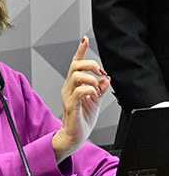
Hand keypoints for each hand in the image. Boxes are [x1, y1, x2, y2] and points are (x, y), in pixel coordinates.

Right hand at [52, 35, 110, 161]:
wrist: (75, 136)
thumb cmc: (82, 119)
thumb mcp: (95, 101)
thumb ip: (100, 88)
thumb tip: (106, 78)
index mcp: (74, 85)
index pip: (76, 64)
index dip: (80, 51)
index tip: (85, 40)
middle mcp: (69, 87)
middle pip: (75, 66)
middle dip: (90, 64)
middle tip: (100, 72)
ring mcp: (69, 95)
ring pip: (76, 76)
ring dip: (91, 79)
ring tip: (97, 88)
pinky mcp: (71, 105)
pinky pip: (79, 92)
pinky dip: (89, 89)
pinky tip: (94, 94)